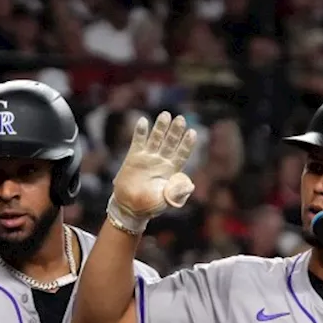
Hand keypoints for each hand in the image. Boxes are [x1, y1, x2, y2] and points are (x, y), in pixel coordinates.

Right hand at [108, 112, 196, 232]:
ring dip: (161, 127)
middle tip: (180, 119)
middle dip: (175, 131)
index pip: (182, 154)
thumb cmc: (150, 206)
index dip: (187, 144)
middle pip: (170, 142)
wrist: (129, 208)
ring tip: (165, 114)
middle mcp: (161, 161)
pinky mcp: (134, 157)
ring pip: (156, 139)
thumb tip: (190, 185)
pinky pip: (138, 141)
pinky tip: (143, 121)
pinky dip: (140, 132)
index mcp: (172, 171)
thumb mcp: (167, 201)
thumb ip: (178, 193)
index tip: (192, 132)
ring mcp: (148, 158)